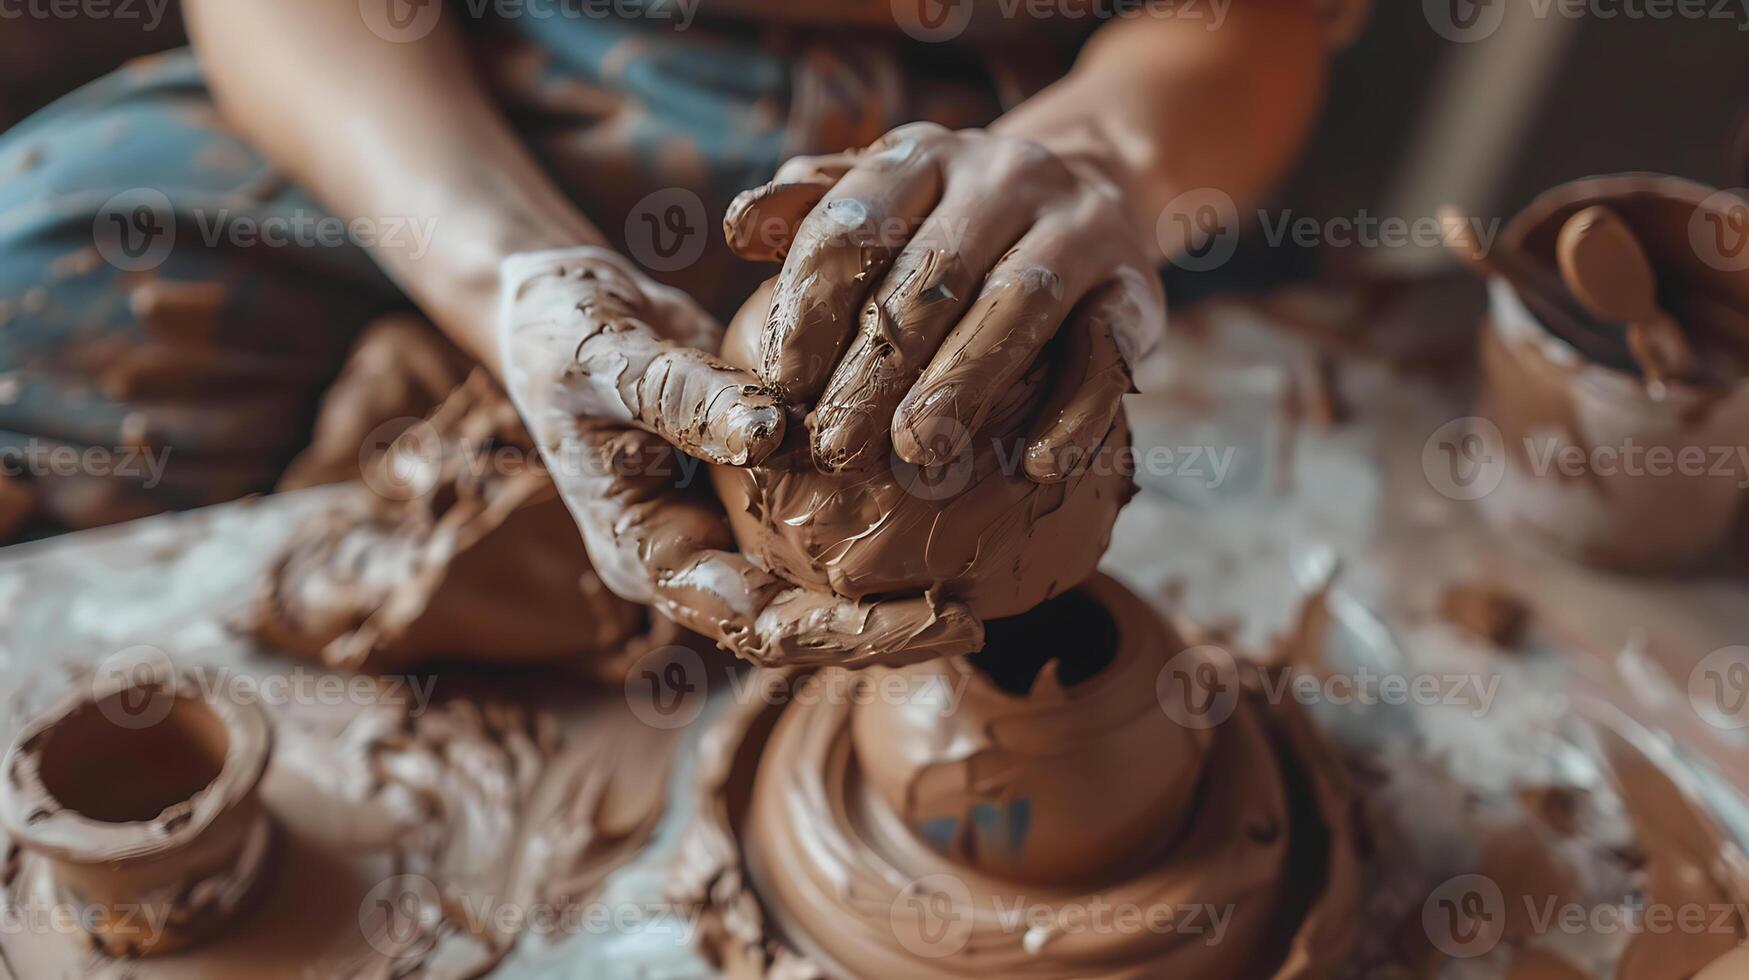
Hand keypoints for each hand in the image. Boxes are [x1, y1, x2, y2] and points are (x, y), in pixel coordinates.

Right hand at [497, 247, 983, 666]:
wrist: (550, 305)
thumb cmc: (560, 330)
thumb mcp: (601, 355)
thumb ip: (677, 394)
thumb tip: (767, 432)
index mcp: (645, 554)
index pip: (755, 623)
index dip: (845, 633)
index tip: (934, 618)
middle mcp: (689, 559)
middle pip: (795, 631)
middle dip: (883, 635)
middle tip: (972, 620)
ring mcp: (718, 533)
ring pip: (811, 592)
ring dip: (886, 597)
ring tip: (978, 584)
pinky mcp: (749, 494)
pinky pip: (818, 533)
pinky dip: (877, 531)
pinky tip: (948, 510)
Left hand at [724, 122, 1164, 480]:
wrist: (1098, 185)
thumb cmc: (955, 215)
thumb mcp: (885, 193)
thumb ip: (813, 211)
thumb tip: (739, 229)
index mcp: (925, 156)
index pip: (855, 224)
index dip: (811, 308)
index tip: (781, 386)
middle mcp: (1006, 177)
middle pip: (933, 275)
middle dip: (877, 368)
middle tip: (835, 448)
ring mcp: (1081, 227)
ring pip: (1017, 305)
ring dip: (963, 385)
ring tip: (916, 457)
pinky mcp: (1137, 288)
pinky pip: (1106, 351)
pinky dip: (1073, 410)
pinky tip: (1033, 465)